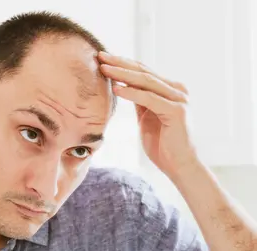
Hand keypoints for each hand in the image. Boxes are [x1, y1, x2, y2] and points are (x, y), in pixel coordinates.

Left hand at [98, 52, 197, 176]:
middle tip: (100, 55)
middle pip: (144, 72)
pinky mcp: (177, 111)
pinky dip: (132, 93)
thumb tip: (124, 87)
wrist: (179, 166)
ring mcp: (179, 99)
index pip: (143, 72)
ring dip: (122, 74)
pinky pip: (150, 99)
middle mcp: (177, 90)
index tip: (103, 58)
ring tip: (104, 68)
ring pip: (146, 81)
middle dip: (120, 63)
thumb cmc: (163, 145)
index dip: (123, 64)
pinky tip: (116, 88)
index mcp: (169, 90)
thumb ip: (140, 102)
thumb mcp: (147, 118)